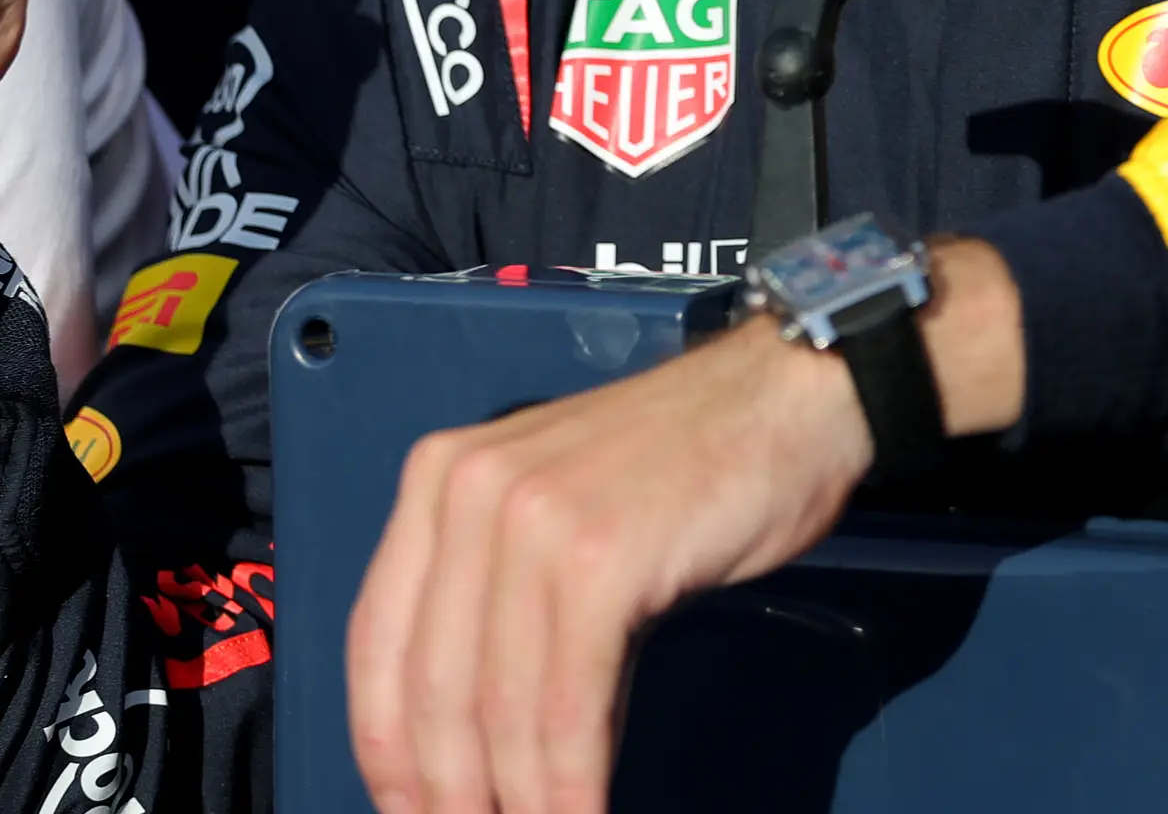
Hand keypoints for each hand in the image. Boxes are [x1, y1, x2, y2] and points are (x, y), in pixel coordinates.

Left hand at [344, 322, 872, 813]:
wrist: (789, 394)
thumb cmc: (689, 464)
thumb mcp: (560, 516)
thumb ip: (506, 605)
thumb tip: (481, 744)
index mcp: (441, 478)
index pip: (378, 641)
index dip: (386, 748)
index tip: (409, 808)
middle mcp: (468, 490)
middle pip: (430, 687)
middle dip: (449, 792)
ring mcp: (533, 520)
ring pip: (499, 706)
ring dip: (517, 801)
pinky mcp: (600, 557)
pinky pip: (570, 704)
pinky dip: (570, 783)